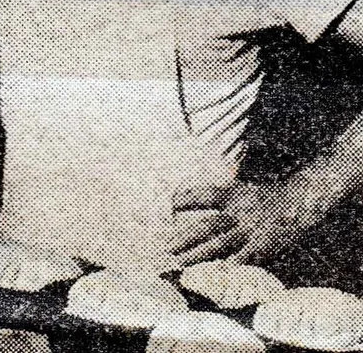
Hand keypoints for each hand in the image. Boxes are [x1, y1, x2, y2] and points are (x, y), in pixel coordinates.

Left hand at [170, 180, 321, 265]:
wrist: (300, 203)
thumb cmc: (263, 198)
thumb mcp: (238, 188)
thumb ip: (213, 190)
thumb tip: (186, 189)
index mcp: (230, 195)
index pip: (201, 196)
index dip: (183, 201)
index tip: (167, 208)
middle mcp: (238, 213)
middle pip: (205, 226)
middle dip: (183, 238)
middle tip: (164, 248)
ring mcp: (250, 231)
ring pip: (219, 245)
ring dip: (198, 256)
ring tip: (179, 264)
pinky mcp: (262, 247)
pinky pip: (241, 260)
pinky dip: (226, 268)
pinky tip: (211, 275)